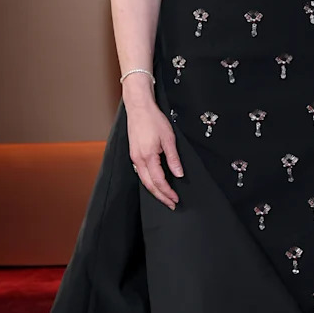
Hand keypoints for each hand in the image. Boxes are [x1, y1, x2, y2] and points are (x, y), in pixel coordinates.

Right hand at [123, 91, 182, 208]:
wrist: (139, 108)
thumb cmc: (153, 120)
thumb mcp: (169, 139)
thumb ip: (174, 159)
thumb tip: (179, 174)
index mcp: (148, 156)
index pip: (159, 181)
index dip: (167, 192)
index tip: (175, 199)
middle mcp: (138, 159)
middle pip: (149, 185)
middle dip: (160, 196)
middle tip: (171, 204)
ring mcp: (134, 157)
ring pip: (143, 180)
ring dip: (154, 191)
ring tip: (164, 197)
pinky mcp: (133, 154)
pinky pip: (140, 173)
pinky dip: (148, 182)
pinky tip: (154, 183)